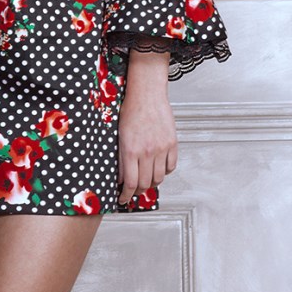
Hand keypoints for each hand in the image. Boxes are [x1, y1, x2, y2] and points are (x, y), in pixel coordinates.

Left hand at [116, 52, 177, 204]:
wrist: (147, 93)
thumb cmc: (130, 110)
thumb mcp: (119, 134)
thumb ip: (120, 157)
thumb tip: (121, 176)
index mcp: (130, 150)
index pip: (130, 183)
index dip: (126, 195)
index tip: (123, 198)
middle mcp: (147, 152)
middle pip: (145, 184)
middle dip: (137, 191)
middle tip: (133, 192)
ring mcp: (161, 148)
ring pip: (159, 178)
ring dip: (151, 183)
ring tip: (145, 181)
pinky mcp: (172, 143)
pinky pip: (171, 166)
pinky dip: (165, 171)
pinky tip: (158, 168)